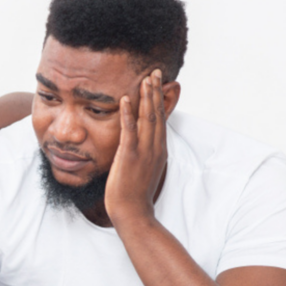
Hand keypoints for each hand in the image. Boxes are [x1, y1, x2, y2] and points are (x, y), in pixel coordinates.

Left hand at [105, 69, 167, 227]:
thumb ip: (146, 154)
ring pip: (148, 118)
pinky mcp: (129, 156)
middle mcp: (155, 148)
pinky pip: (129, 131)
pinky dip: (127, 113)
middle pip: (158, 114)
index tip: (158, 83)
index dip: (160, 100)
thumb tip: (143, 146)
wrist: (133, 213)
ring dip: (146, 97)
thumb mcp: (144, 170)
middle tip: (155, 71)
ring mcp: (144, 151)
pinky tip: (124, 99)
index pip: (161, 119)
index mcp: (158, 150)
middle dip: (156, 91)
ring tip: (145, 78)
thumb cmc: (134, 194)